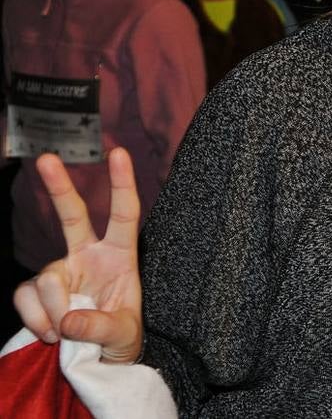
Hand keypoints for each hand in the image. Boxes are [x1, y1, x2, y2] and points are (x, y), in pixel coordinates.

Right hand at [12, 148, 143, 362]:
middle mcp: (88, 255)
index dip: (121, 184)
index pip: (124, 215)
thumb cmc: (121, 338)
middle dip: (59, 187)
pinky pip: (25, 297)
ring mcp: (60, 271)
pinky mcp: (37, 291)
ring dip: (53, 308)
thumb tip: (69, 318)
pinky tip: (49, 334)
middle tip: (46, 158)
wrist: (99, 361)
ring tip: (66, 332)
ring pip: (46, 276)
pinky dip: (34, 318)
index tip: (118, 152)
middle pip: (72, 216)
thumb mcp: (123, 335)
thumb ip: (99, 327)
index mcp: (120, 256)